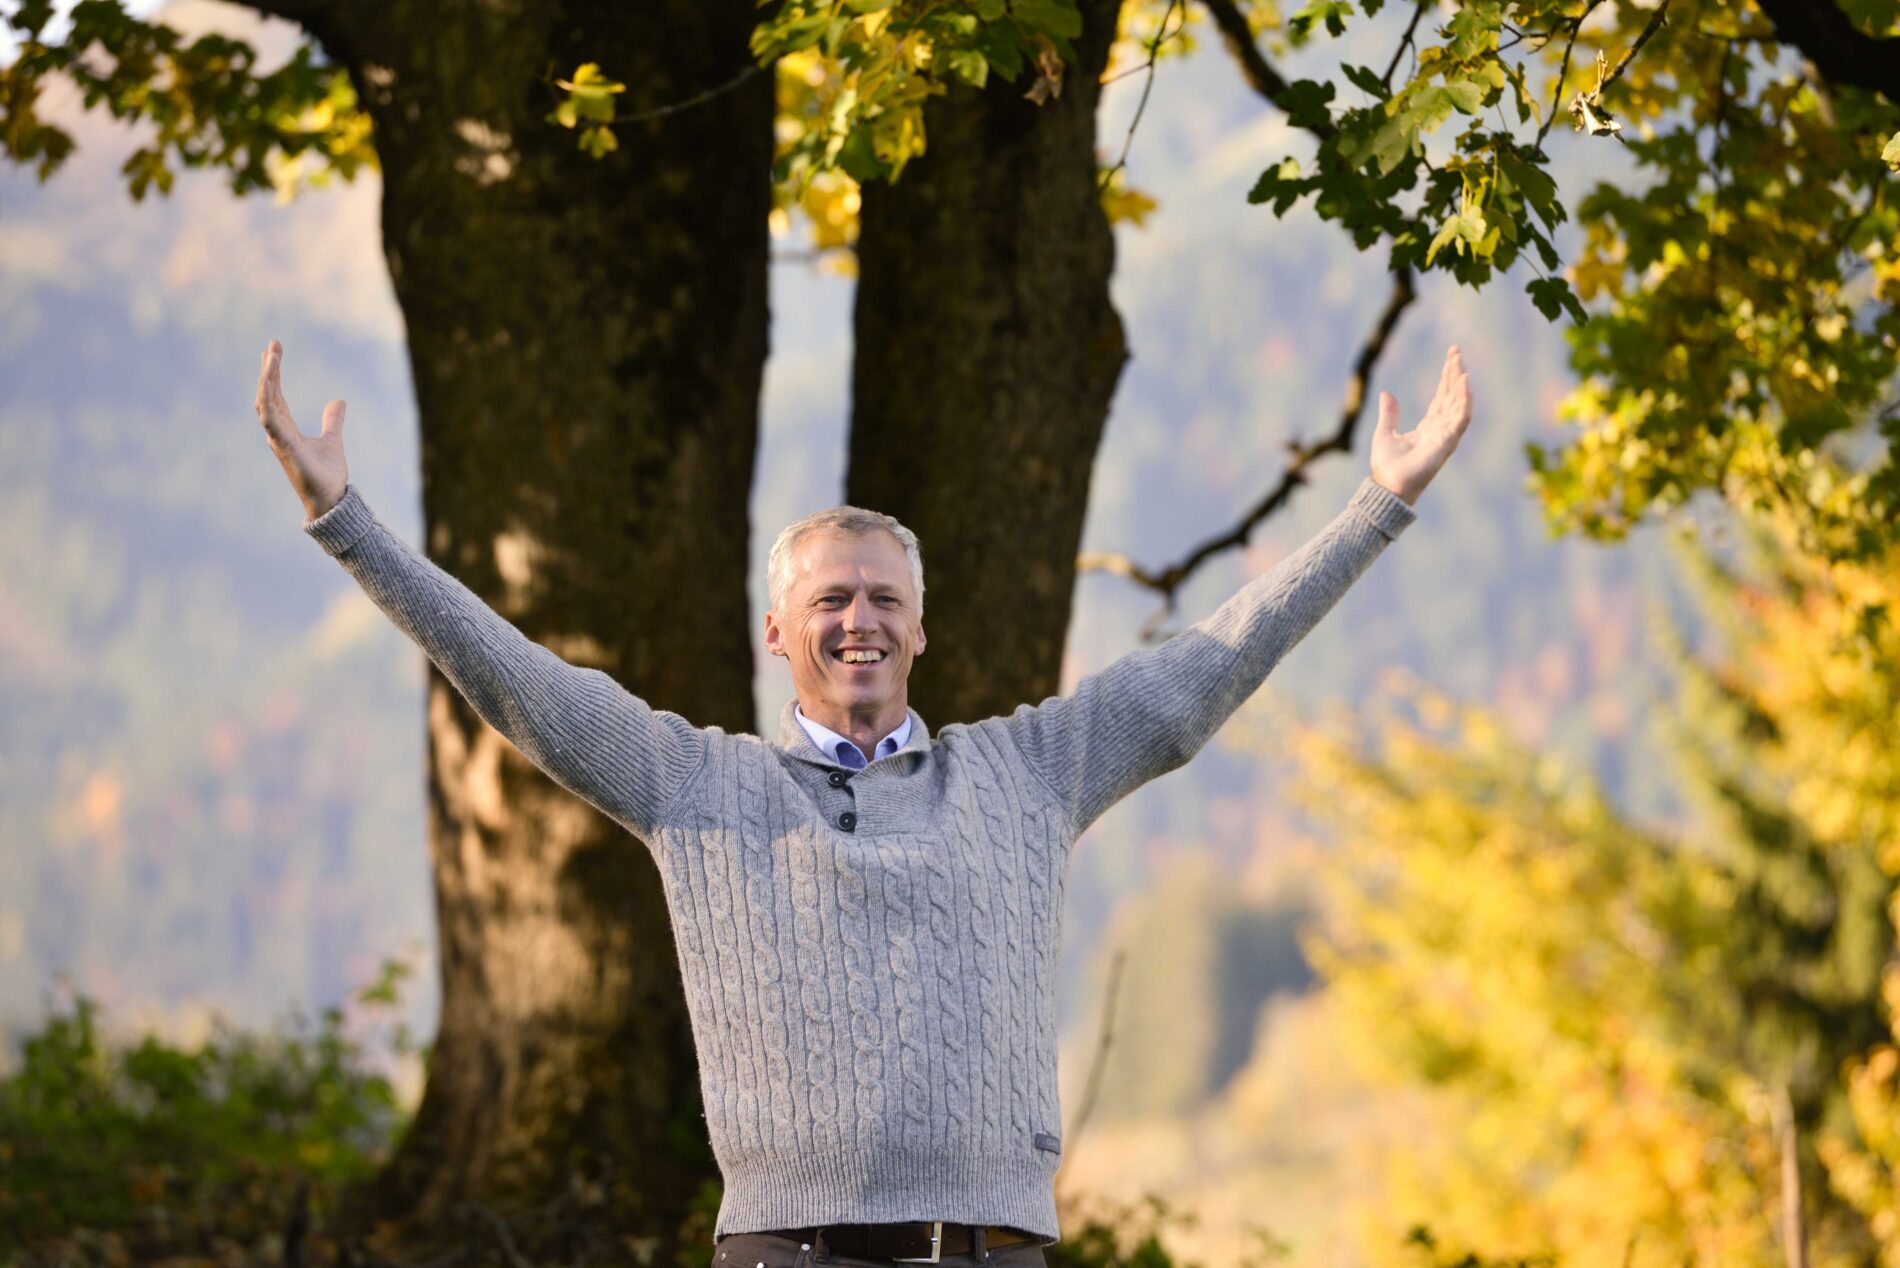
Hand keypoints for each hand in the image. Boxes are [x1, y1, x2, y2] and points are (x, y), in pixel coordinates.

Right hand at [255, 339, 348, 521]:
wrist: (331, 500)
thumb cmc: (327, 475)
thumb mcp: (332, 440)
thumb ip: (332, 421)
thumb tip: (338, 401)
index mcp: (286, 430)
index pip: (276, 396)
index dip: (273, 374)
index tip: (274, 350)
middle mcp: (278, 432)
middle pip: (268, 394)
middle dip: (269, 369)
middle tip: (272, 344)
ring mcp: (278, 439)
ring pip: (265, 402)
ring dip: (267, 378)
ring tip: (271, 355)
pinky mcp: (285, 447)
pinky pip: (270, 419)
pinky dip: (267, 400)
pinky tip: (267, 382)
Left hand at [1370, 344, 1471, 506]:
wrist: (1387, 488)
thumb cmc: (1387, 467)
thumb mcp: (1384, 433)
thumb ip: (1389, 414)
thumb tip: (1387, 393)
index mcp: (1428, 427)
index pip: (1442, 396)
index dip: (1447, 376)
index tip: (1451, 355)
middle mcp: (1440, 429)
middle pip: (1452, 396)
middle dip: (1455, 373)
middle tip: (1456, 351)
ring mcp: (1445, 436)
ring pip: (1459, 404)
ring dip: (1461, 383)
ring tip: (1460, 363)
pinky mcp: (1446, 443)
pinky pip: (1461, 418)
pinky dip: (1465, 401)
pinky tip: (1465, 382)